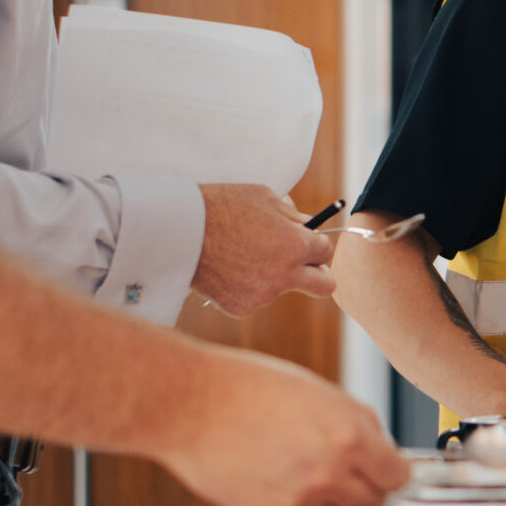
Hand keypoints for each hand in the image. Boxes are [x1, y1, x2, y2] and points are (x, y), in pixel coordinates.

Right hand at [157, 349, 409, 505]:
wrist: (193, 406)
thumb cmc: (255, 388)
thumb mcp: (324, 393)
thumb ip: (361, 425)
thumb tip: (385, 452)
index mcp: (350, 438)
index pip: (398, 477)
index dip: (391, 470)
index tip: (385, 467)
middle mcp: (330, 474)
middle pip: (374, 503)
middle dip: (367, 486)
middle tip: (347, 466)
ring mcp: (300, 500)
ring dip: (331, 495)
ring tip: (301, 462)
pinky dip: (298, 499)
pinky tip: (275, 470)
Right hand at [194, 185, 337, 315]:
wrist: (179, 229)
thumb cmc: (222, 205)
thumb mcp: (265, 198)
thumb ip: (293, 216)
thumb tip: (308, 226)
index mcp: (297, 246)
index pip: (326, 251)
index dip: (316, 245)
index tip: (308, 243)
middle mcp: (285, 275)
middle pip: (325, 286)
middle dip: (319, 276)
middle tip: (305, 267)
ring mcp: (263, 294)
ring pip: (281, 288)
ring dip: (272, 276)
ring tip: (242, 254)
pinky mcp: (240, 307)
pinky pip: (253, 298)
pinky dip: (245, 286)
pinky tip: (227, 268)